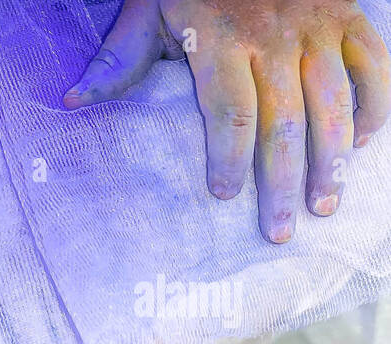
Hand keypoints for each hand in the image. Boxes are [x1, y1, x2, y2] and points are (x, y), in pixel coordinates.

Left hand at [64, 0, 390, 243]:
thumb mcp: (147, 7)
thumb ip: (119, 58)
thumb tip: (73, 101)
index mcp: (223, 41)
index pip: (230, 111)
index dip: (229, 156)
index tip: (225, 196)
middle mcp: (276, 39)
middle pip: (284, 121)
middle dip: (284, 181)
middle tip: (280, 231)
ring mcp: (318, 28)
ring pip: (333, 102)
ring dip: (333, 158)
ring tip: (325, 204)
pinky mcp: (348, 17)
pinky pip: (372, 65)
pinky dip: (375, 105)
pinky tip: (365, 145)